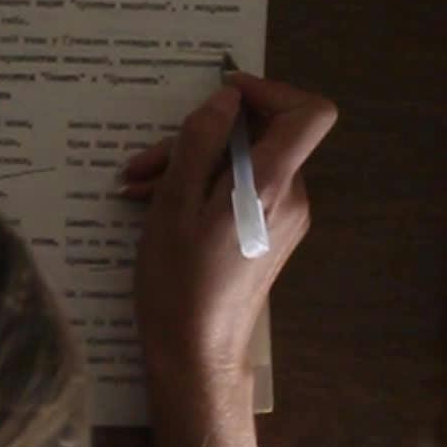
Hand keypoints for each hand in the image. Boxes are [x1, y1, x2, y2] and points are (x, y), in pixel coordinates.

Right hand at [120, 73, 337, 381]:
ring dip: (190, 164)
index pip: (308, 113)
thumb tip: (227, 99)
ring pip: (243, 164)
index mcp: (270, 186)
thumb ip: (200, 143)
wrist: (195, 355)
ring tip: (138, 186)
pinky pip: (240, 191)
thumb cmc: (179, 283)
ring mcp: (283, 219)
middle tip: (144, 161)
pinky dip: (201, 188)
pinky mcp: (268, 235)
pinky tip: (156, 204)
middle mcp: (290, 198)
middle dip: (200, 137)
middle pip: (260, 138)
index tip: (222, 95)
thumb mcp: (174, 204)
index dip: (269, 90)